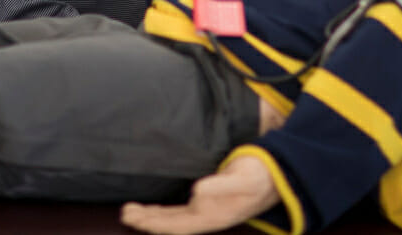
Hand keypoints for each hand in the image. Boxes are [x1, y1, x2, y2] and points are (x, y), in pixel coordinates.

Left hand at [120, 155, 279, 233]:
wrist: (276, 176)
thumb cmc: (260, 177)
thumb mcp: (243, 180)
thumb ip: (221, 186)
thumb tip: (196, 192)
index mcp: (213, 217)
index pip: (177, 225)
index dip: (155, 224)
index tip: (135, 218)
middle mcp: (207, 216)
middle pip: (171, 224)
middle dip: (147, 220)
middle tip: (125, 212)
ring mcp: (207, 210)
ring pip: (173, 218)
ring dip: (152, 216)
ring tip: (130, 211)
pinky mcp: (208, 200)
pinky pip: (180, 210)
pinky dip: (163, 211)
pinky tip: (152, 208)